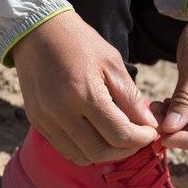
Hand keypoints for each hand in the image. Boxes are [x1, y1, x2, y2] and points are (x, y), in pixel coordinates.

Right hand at [11, 11, 158, 164]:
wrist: (38, 31)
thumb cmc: (80, 42)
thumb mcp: (112, 63)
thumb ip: (131, 98)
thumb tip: (149, 125)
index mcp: (84, 94)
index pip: (119, 134)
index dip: (141, 139)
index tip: (150, 132)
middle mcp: (61, 112)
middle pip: (100, 152)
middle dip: (125, 150)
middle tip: (138, 139)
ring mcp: (46, 119)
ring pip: (81, 156)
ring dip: (105, 154)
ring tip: (119, 139)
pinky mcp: (37, 121)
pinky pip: (65, 149)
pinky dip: (85, 149)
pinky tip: (97, 136)